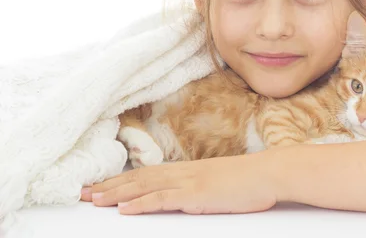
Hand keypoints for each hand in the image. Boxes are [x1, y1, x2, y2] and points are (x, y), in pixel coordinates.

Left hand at [79, 152, 278, 214]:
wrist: (268, 173)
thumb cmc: (249, 180)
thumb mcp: (219, 181)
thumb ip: (199, 186)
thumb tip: (186, 195)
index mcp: (187, 170)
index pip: (147, 174)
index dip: (121, 180)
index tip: (100, 186)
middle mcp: (183, 172)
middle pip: (139, 178)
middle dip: (109, 186)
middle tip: (83, 193)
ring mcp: (189, 182)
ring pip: (145, 186)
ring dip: (116, 193)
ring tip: (93, 199)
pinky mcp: (197, 194)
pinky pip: (163, 199)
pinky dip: (141, 203)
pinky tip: (124, 209)